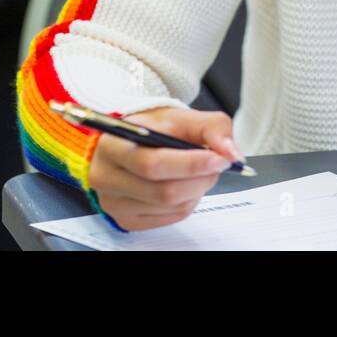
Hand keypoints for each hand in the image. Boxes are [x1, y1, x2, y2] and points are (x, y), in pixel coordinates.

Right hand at [89, 107, 242, 231]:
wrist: (129, 142)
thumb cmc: (152, 128)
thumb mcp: (179, 117)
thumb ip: (211, 127)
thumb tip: (231, 153)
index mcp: (113, 144)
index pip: (153, 164)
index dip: (192, 164)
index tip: (219, 158)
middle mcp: (106, 176)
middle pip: (164, 191)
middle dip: (200, 178)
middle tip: (217, 165)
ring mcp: (113, 202)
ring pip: (170, 206)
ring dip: (196, 190)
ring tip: (198, 172)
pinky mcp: (125, 219)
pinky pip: (169, 218)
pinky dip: (187, 202)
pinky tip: (185, 186)